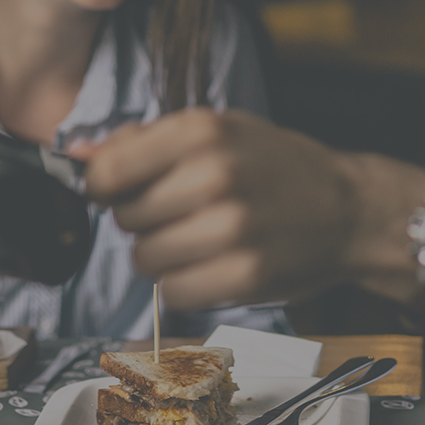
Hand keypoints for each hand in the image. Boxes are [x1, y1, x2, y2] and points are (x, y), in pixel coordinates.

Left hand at [79, 109, 424, 307]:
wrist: (350, 209)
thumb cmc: (275, 167)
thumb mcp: (217, 131)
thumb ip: (144, 142)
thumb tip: (75, 158)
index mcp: (202, 131)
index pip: (106, 171)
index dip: (102, 187)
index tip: (119, 191)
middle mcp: (215, 176)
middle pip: (124, 218)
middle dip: (143, 220)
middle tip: (182, 213)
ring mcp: (231, 229)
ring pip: (144, 259)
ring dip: (163, 256)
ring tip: (201, 239)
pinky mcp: (244, 276)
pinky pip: (173, 293)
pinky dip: (186, 285)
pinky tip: (213, 265)